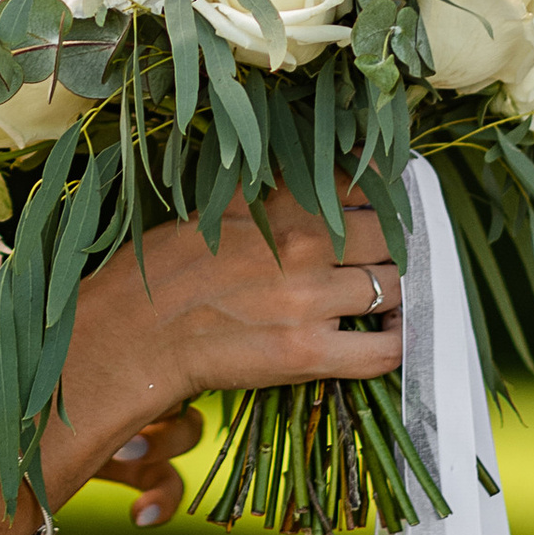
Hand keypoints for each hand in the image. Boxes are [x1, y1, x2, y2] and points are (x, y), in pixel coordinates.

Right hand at [42, 190, 400, 514]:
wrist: (134, 335)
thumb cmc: (163, 269)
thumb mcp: (213, 208)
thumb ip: (266, 195)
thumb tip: (306, 183)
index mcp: (277, 203)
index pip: (357, 181)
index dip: (381, 190)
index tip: (385, 198)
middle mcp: (302, 244)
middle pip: (387, 233)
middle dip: (393, 242)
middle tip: (387, 252)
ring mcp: (310, 300)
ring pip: (393, 286)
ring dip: (395, 289)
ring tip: (389, 293)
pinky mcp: (310, 353)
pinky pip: (384, 350)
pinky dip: (399, 341)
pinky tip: (394, 334)